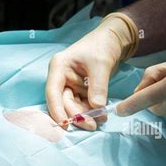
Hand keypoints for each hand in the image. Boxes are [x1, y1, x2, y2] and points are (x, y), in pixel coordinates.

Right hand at [45, 14, 137, 129]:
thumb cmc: (102, 46)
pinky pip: (83, 105)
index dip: (57, 110)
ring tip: (101, 120)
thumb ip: (98, 86)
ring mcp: (71, 85)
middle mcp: (61, 78)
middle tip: (93, 125)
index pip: (53, 92)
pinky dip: (91, 112)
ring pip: (73, 106)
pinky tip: (101, 115)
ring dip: (85, 116)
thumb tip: (96, 107)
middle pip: (64, 102)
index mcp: (59, 67)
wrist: (113, 41)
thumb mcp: (101, 64)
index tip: (65, 124)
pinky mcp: (81, 90)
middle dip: (77, 116)